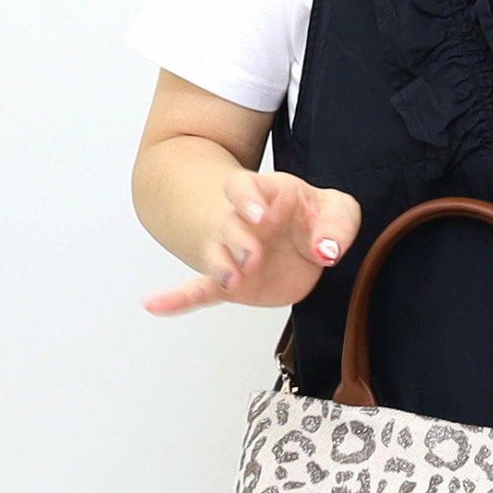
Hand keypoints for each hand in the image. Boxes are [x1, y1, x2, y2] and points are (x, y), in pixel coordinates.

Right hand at [141, 171, 361, 315]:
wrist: (289, 232)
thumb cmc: (310, 215)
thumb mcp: (335, 209)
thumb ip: (338, 225)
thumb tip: (327, 251)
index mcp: (267, 194)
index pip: (249, 188)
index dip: (251, 198)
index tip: (261, 214)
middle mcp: (244, 221)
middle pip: (230, 223)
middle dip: (239, 237)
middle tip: (254, 254)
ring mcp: (234, 252)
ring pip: (217, 255)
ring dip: (222, 266)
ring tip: (232, 280)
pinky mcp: (232, 283)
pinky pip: (201, 289)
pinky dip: (179, 298)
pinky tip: (153, 305)